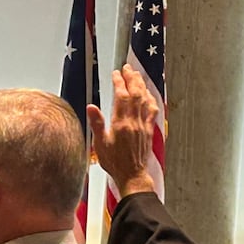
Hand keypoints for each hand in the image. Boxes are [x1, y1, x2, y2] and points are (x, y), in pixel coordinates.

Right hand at [86, 65, 158, 197]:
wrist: (132, 175)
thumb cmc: (114, 162)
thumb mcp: (100, 144)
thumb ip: (97, 124)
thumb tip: (91, 107)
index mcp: (121, 123)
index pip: (122, 97)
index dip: (119, 82)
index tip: (116, 73)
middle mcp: (134, 122)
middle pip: (136, 94)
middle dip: (132, 79)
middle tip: (128, 68)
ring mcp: (143, 125)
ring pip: (145, 100)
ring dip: (141, 85)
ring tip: (137, 75)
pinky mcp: (149, 130)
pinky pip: (152, 110)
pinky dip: (150, 99)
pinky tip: (148, 94)